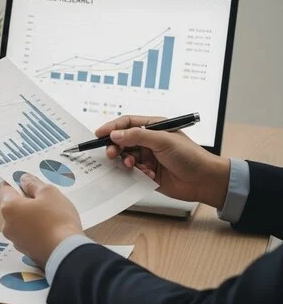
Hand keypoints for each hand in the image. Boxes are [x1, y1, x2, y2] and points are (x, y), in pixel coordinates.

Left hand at [0, 173, 83, 267]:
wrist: (66, 253)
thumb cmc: (57, 221)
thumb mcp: (49, 193)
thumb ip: (33, 183)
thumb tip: (25, 180)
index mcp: (9, 208)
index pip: (5, 188)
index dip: (15, 182)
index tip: (26, 180)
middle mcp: (7, 225)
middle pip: (13, 206)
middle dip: (26, 200)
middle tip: (44, 197)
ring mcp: (16, 240)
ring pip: (21, 221)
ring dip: (32, 216)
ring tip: (51, 214)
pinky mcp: (26, 250)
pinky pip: (29, 234)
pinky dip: (36, 229)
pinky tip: (51, 228)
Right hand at [96, 115, 229, 207]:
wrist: (204, 181)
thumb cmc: (190, 156)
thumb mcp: (163, 141)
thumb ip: (138, 136)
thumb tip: (115, 134)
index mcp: (154, 127)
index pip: (127, 123)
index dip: (112, 127)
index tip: (99, 134)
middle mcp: (149, 141)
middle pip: (122, 141)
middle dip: (115, 147)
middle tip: (111, 154)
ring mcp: (148, 157)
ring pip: (125, 157)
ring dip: (126, 161)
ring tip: (133, 166)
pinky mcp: (148, 173)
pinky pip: (132, 172)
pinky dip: (136, 173)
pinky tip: (147, 175)